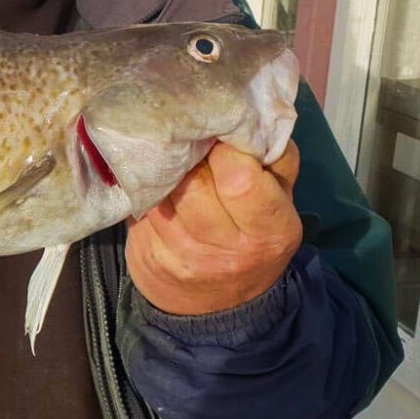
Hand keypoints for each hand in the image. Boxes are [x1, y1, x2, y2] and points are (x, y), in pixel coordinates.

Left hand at [125, 140, 301, 314]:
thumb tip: (253, 113)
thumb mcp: (280, 200)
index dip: (225, 147)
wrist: (219, 305)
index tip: (220, 133)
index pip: (239, 176)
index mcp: (270, 228)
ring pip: (161, 190)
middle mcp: (226, 247)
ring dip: (162, 167)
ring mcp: (182, 254)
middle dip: (188, 154)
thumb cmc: (253, 233)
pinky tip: (152, 181)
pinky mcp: (149, 254)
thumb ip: (274, 158)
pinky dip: (144, 187)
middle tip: (187, 138)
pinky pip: (140, 204)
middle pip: (192, 181)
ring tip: (169, 156)